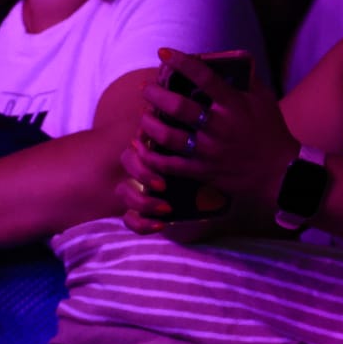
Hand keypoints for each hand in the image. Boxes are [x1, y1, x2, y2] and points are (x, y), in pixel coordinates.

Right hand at [116, 147, 239, 240]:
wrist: (220, 200)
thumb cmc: (216, 171)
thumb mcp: (211, 156)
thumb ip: (203, 143)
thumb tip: (209, 119)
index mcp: (159, 146)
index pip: (141, 137)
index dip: (145, 144)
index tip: (162, 153)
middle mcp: (146, 165)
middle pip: (127, 159)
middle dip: (142, 173)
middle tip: (163, 185)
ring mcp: (140, 189)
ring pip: (123, 190)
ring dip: (141, 200)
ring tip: (166, 209)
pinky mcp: (141, 213)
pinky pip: (129, 219)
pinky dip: (140, 223)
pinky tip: (161, 225)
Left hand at [129, 49, 295, 230]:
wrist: (278, 172)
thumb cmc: (271, 131)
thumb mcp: (264, 99)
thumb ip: (247, 79)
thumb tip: (228, 60)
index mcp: (235, 105)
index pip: (205, 78)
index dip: (182, 63)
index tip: (164, 53)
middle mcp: (219, 126)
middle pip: (178, 107)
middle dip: (156, 94)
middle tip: (146, 88)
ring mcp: (209, 150)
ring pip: (168, 136)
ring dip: (149, 123)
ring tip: (144, 115)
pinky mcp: (202, 170)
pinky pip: (168, 164)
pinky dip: (151, 156)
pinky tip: (142, 146)